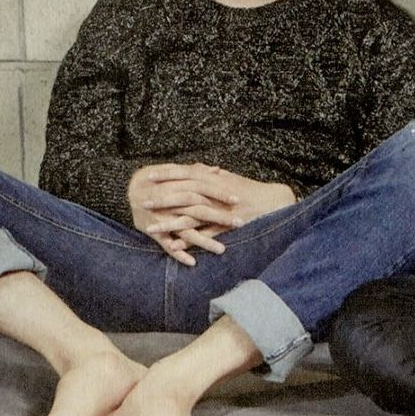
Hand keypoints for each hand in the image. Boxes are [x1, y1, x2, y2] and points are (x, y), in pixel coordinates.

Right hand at [128, 163, 244, 265]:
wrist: (127, 190)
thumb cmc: (156, 180)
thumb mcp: (174, 171)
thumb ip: (196, 172)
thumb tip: (218, 170)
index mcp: (177, 186)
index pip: (203, 189)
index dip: (220, 194)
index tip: (238, 200)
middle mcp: (171, 202)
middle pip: (199, 210)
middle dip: (219, 217)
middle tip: (239, 223)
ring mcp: (162, 218)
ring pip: (186, 230)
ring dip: (204, 241)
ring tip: (222, 249)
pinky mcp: (154, 231)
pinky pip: (167, 244)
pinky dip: (178, 253)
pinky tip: (193, 263)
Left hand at [128, 164, 295, 265]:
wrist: (272, 202)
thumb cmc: (250, 190)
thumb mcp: (229, 179)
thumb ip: (212, 174)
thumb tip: (199, 167)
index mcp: (212, 179)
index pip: (184, 173)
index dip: (166, 174)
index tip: (148, 176)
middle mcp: (213, 193)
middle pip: (181, 195)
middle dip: (160, 198)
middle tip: (142, 201)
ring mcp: (218, 210)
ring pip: (188, 217)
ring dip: (168, 223)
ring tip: (150, 229)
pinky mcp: (224, 226)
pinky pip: (203, 235)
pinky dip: (189, 242)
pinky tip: (173, 248)